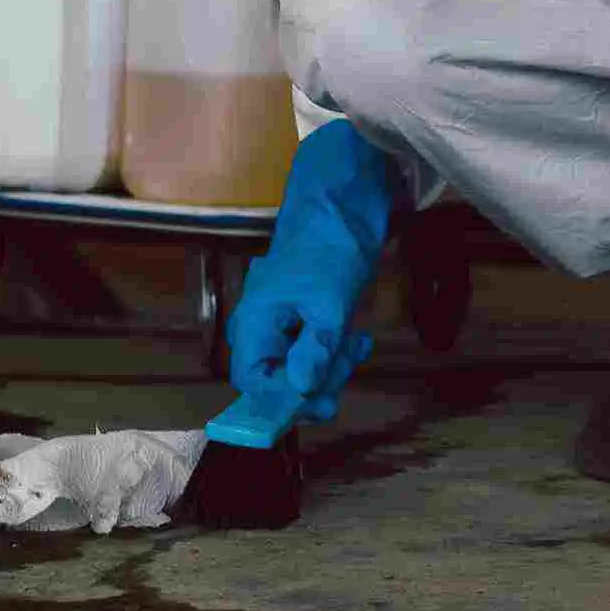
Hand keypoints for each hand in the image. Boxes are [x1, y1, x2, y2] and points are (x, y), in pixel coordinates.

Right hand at [226, 121, 393, 421]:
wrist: (341, 206)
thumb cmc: (330, 250)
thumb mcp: (329, 304)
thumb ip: (315, 350)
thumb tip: (302, 391)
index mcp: (253, 323)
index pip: (250, 382)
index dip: (280, 402)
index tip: (319, 404)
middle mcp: (258, 328)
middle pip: (277, 380)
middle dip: (317, 380)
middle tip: (348, 361)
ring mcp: (277, 324)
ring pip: (298, 368)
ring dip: (331, 364)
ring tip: (358, 342)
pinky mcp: (297, 319)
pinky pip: (310, 350)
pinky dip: (334, 350)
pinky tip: (357, 337)